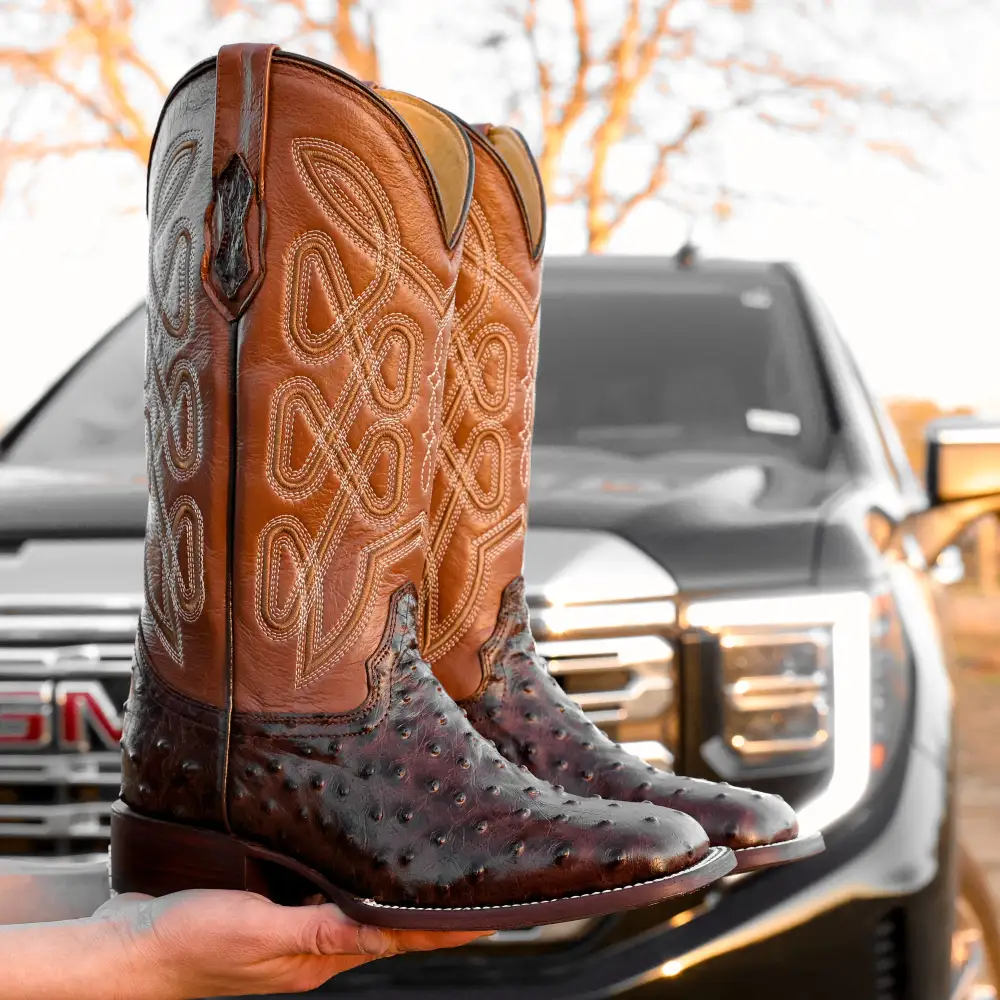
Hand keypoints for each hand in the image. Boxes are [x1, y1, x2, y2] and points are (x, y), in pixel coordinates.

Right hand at [93, 889, 491, 997]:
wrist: (125, 950)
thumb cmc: (188, 946)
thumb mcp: (260, 934)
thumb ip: (322, 931)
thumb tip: (385, 927)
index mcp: (319, 957)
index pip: (401, 937)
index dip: (448, 926)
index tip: (496, 912)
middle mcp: (313, 944)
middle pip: (385, 918)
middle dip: (427, 899)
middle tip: (470, 869)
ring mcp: (290, 925)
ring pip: (355, 899)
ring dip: (390, 882)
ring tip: (428, 853)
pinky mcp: (267, 904)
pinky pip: (320, 886)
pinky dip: (345, 871)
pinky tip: (349, 846)